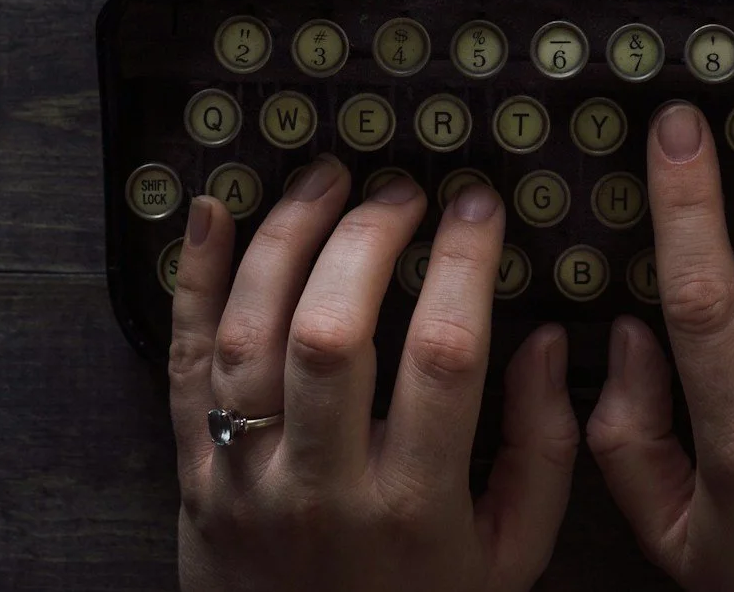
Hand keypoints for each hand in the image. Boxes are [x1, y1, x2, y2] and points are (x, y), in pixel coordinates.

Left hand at [166, 158, 580, 591]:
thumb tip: (548, 341)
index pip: (443, 355)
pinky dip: (193, 281)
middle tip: (401, 188)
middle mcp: (323, 489)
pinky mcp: (193, 473)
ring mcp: (247, 479)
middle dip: (369, 237)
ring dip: (286, 238)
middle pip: (333, 333)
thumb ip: (543, 449)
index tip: (479, 205)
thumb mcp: (511, 554)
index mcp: (414, 507)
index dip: (463, 262)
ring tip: (326, 179)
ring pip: (252, 335)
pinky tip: (213, 211)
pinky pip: (184, 364)